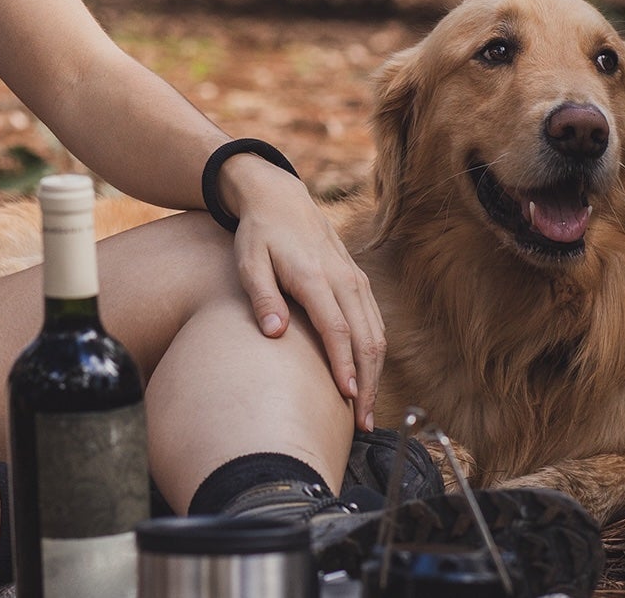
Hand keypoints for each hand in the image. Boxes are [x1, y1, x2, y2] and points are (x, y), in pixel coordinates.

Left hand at [223, 158, 384, 431]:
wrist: (280, 199)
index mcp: (314, 277)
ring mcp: (354, 279)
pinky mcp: (358, 281)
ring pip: (376, 333)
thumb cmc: (259, 234)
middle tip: (362, 424)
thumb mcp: (248, 261)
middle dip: (367, 383)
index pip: (337, 329)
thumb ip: (262, 296)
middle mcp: (342, 279)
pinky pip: (374, 322)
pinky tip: (366, 376)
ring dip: (375, 373)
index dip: (344, 366)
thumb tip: (274, 333)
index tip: (347, 399)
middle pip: (366, 338)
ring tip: (366, 411)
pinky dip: (375, 353)